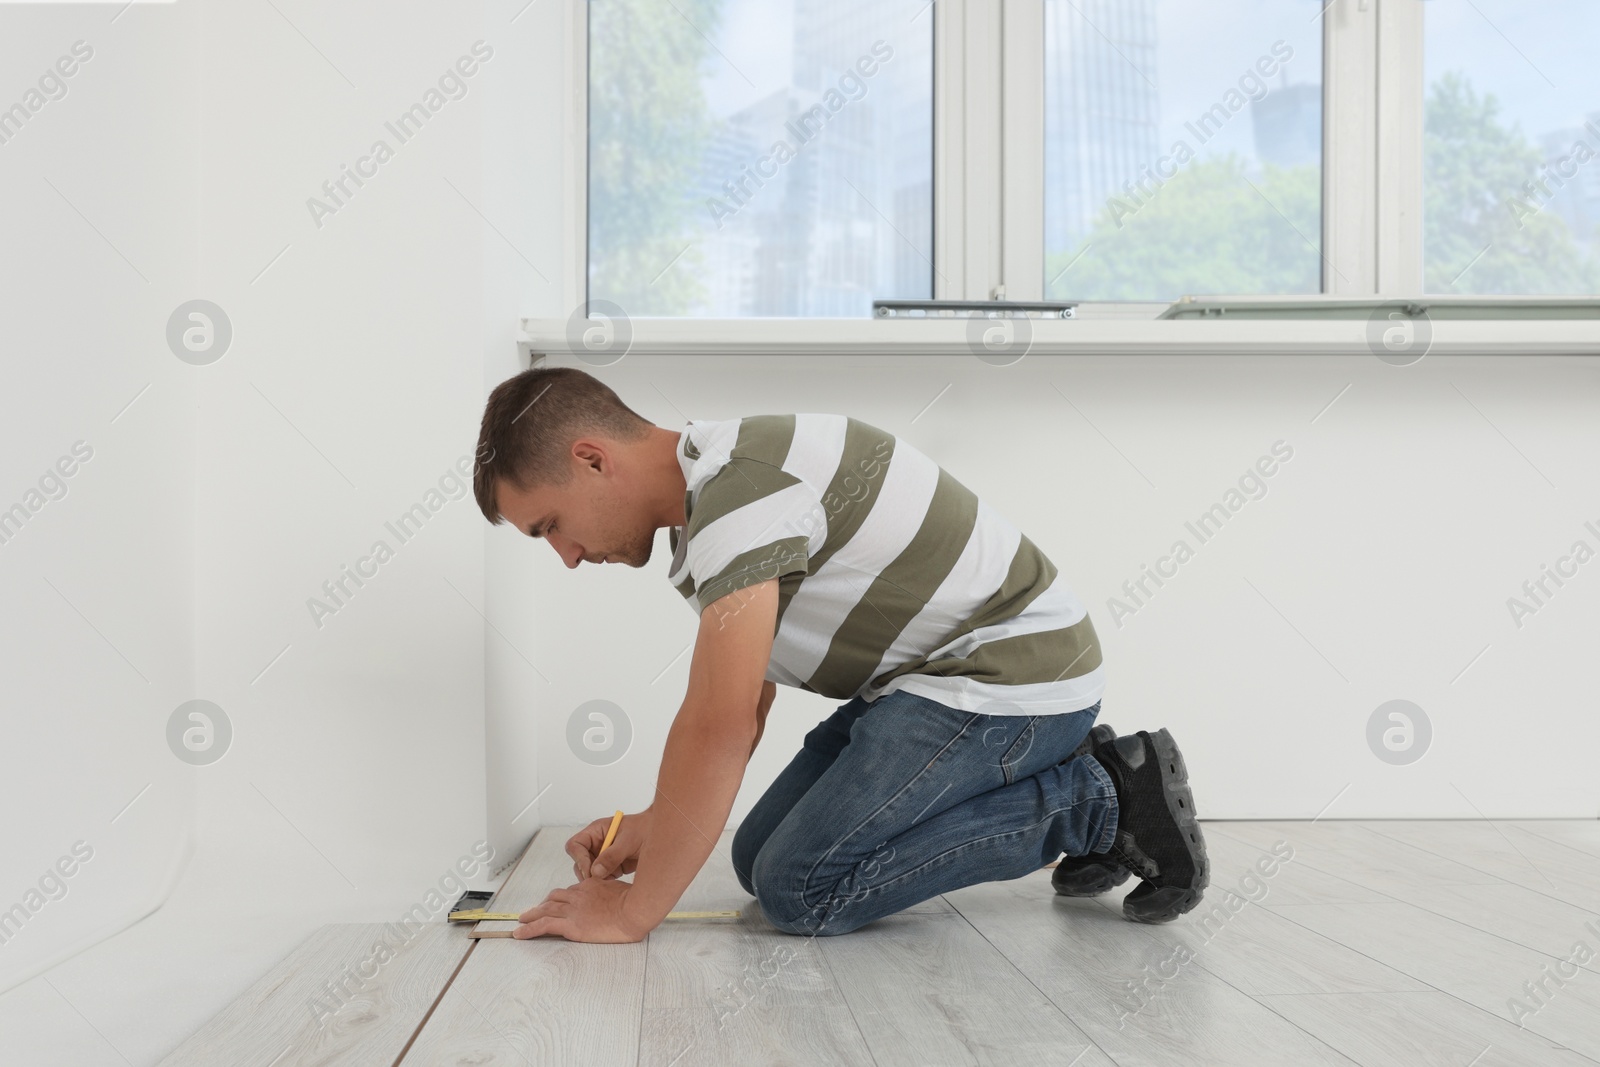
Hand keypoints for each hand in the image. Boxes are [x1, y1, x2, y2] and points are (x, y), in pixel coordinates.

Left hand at [513, 876, 649, 942]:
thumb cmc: (634, 903)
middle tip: (534, 911)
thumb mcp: (622, 890)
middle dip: (542, 904)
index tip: (556, 903)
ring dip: (531, 915)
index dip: (561, 898)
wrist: (635, 911)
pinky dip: (529, 929)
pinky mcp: (571, 925)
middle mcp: (578, 895)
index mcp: (590, 886)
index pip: (570, 891)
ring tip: (522, 920)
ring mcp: (573, 910)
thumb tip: (612, 897)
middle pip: (554, 898)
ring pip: (545, 910)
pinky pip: (544, 926)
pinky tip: (520, 933)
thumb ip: (611, 892)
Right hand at [567, 809, 652, 881]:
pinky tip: (618, 883)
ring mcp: (603, 858)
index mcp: (597, 832)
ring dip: (597, 880)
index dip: (579, 858)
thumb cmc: (646, 829)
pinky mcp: (612, 868)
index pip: (576, 845)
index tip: (589, 871)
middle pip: (579, 862)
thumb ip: (612, 855)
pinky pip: (602, 879)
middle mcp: (596, 845)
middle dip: (587, 873)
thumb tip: (595, 872)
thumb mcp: (629, 840)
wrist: (662, 836)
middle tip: (600, 881)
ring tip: (613, 880)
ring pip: (589, 873)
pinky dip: (606, 884)